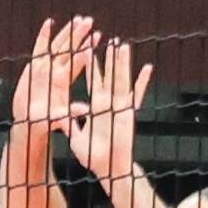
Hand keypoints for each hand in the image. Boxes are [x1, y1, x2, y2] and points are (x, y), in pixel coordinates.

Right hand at [11, 14, 97, 138]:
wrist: (31, 122)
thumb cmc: (47, 121)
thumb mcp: (60, 118)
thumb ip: (71, 112)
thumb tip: (86, 110)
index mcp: (64, 81)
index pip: (78, 61)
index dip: (87, 49)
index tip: (97, 37)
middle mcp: (57, 71)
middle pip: (70, 49)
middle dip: (79, 35)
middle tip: (89, 21)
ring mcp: (46, 67)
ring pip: (58, 45)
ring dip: (67, 32)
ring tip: (77, 19)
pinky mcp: (34, 66)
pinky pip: (39, 48)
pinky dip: (43, 35)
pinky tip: (49, 22)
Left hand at [68, 36, 152, 188]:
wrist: (109, 169)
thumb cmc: (93, 157)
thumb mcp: (76, 138)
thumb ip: (71, 125)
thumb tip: (60, 117)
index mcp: (95, 107)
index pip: (92, 80)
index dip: (90, 64)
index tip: (88, 47)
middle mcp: (108, 103)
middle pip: (108, 75)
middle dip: (109, 57)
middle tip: (110, 39)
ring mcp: (119, 106)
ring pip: (121, 79)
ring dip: (122, 62)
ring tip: (122, 45)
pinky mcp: (129, 112)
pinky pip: (138, 94)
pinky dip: (142, 82)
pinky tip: (147, 68)